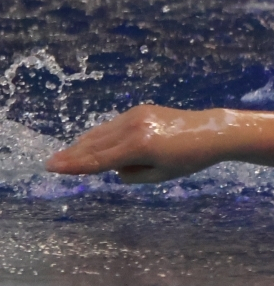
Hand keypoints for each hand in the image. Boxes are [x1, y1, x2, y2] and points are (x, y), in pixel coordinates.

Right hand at [46, 105, 231, 182]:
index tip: (52, 166)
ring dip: (84, 144)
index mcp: (139, 147)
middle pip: (95, 145)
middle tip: (51, 163)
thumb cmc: (189, 160)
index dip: (74, 165)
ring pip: (101, 133)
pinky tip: (90, 142)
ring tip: (66, 154)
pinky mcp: (139, 110)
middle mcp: (133, 128)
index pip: (99, 160)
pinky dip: (100, 135)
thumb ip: (130, 174)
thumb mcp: (160, 175)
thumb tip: (111, 166)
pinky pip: (112, 126)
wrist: (211, 132)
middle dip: (73, 154)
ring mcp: (135, 116)